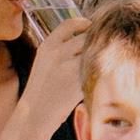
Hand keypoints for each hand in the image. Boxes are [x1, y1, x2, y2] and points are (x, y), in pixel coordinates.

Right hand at [19, 15, 94, 129]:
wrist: (34, 115)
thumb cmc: (42, 91)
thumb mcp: (45, 62)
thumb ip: (61, 49)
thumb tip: (86, 38)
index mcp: (47, 45)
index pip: (70, 24)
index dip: (84, 23)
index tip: (93, 27)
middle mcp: (57, 52)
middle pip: (87, 35)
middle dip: (97, 39)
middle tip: (105, 45)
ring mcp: (67, 66)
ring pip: (94, 51)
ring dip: (102, 53)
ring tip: (105, 60)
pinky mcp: (78, 80)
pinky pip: (97, 67)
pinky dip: (103, 68)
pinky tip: (102, 74)